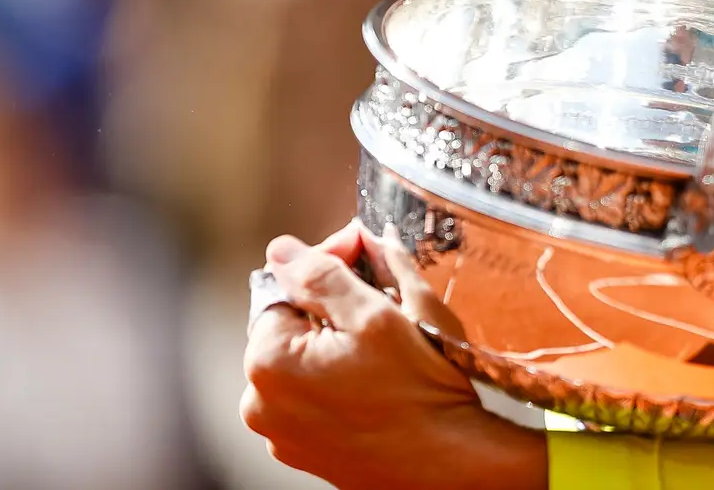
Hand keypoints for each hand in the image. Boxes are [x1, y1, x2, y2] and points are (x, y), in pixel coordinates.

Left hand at [239, 220, 547, 488]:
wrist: (451, 464)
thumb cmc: (419, 393)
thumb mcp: (375, 314)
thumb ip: (321, 274)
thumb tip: (283, 250)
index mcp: (268, 364)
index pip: (286, 285)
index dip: (328, 262)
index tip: (363, 250)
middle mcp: (262, 404)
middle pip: (293, 322)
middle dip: (334, 301)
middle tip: (383, 294)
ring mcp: (283, 433)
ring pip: (306, 357)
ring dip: (339, 337)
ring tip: (386, 337)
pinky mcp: (308, 450)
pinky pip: (316, 393)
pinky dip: (342, 374)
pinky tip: (379, 373)